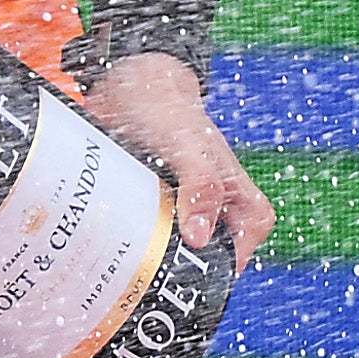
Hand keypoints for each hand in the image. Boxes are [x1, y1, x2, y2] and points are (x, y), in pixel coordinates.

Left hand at [85, 56, 274, 268]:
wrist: (120, 83)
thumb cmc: (166, 108)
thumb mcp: (189, 147)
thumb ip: (201, 188)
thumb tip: (199, 238)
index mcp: (232, 187)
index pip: (248, 233)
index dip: (233, 258)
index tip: (203, 274)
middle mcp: (206, 198)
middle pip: (207, 246)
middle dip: (181, 261)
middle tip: (153, 274)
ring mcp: (176, 201)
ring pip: (170, 242)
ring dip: (149, 251)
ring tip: (126, 260)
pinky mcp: (144, 200)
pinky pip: (141, 230)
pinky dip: (126, 236)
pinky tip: (109, 241)